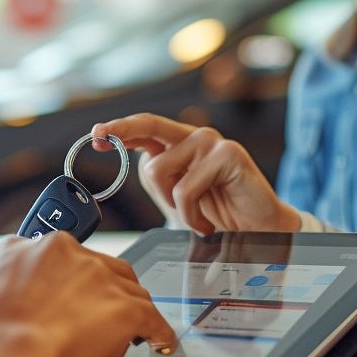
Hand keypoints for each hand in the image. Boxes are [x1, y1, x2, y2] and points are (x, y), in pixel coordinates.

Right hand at [0, 232, 175, 356]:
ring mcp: (95, 275)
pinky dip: (157, 333)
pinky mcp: (121, 306)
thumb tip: (1, 326)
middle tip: (101, 321)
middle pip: (99, 267)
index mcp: (18, 250)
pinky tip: (159, 344)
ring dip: (129, 313)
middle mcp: (60, 252)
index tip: (72, 297)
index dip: (70, 283)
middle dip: (104, 295)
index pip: (58, 258)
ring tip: (127, 337)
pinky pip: (150, 318)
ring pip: (128, 289)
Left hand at [92, 114, 299, 234]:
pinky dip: (191, 215)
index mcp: (181, 146)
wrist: (260, 232)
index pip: (146, 129)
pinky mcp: (229, 154)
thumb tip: (128, 162)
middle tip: (100, 136)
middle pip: (149, 124)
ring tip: (195, 219)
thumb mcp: (179, 198)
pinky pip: (185, 188)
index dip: (119, 129)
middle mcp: (195, 138)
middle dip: (120, 130)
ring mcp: (212, 143)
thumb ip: (158, 179)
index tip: (96, 135)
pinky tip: (207, 223)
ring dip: (172, 206)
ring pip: (160, 169)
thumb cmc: (220, 216)